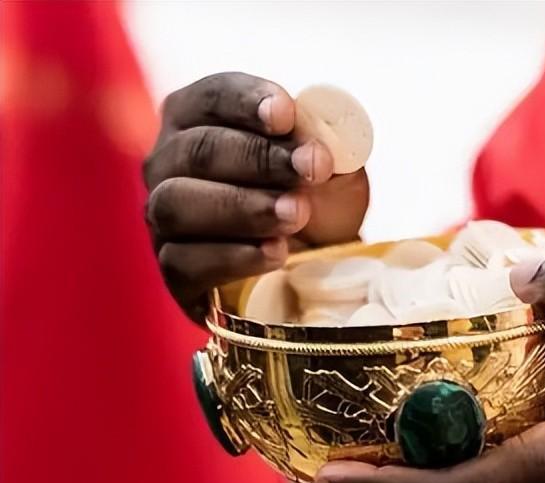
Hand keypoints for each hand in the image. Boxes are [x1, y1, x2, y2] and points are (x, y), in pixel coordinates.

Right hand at [143, 72, 368, 319]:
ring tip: (296, 214)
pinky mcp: (174, 272)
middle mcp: (168, 163)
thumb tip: (326, 143)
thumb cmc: (314, 199)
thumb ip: (328, 147)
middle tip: (310, 170)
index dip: (246, 102)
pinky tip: (276, 253)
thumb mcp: (331, 167)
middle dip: (258, 158)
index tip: (287, 115)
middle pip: (198, 150)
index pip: (210, 97)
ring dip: (243, 207)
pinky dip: (235, 257)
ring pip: (179, 205)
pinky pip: (185, 263)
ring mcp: (163, 219)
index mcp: (197, 118)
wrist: (313, 264)